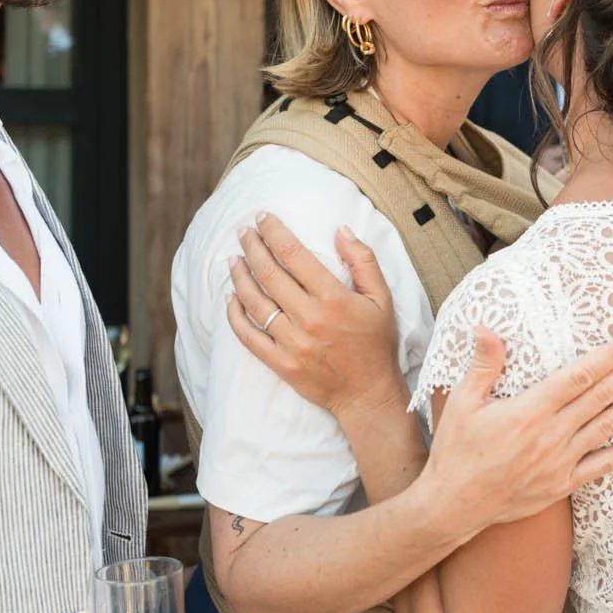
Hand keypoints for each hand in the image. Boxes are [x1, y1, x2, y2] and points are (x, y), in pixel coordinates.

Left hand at [225, 213, 404, 419]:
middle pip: (269, 273)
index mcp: (333, 298)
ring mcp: (292, 342)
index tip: (263, 218)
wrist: (368, 394)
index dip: (274, 232)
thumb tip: (341, 229)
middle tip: (243, 232)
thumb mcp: (382, 298)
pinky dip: (235, 316)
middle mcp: (309, 318)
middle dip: (253, 247)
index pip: (294, 255)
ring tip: (234, 260)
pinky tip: (231, 299)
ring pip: (255, 302)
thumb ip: (363, 261)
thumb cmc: (377, 344)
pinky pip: (249, 336)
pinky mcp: (281, 363)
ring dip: (240, 277)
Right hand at [425, 329, 612, 531]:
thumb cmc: (456, 452)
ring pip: (608, 427)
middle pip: (601, 397)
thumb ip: (482, 366)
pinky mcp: (563, 484)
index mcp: (529, 411)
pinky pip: (604, 465)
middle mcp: (550, 435)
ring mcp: (560, 461)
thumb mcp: (462, 403)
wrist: (454, 506)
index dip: (610, 358)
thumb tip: (486, 329)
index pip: (578, 377)